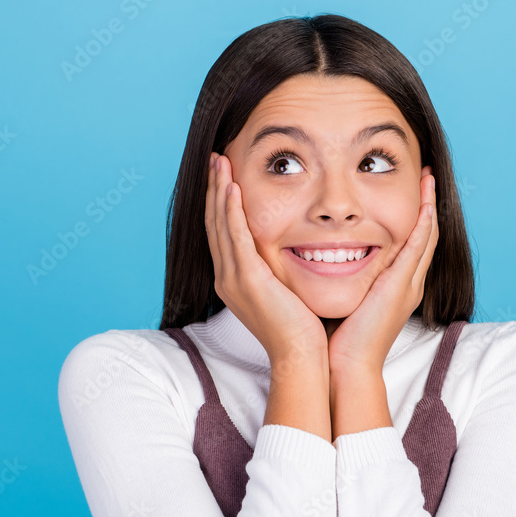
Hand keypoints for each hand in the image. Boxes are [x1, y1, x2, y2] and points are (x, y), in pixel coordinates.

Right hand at [205, 153, 327, 363]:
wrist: (301, 357)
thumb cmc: (301, 329)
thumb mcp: (283, 293)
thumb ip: (278, 270)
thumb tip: (289, 250)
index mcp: (233, 281)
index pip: (221, 232)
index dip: (220, 202)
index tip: (223, 175)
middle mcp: (226, 278)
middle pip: (214, 223)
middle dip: (214, 188)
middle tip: (216, 159)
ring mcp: (232, 279)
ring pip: (219, 225)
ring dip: (219, 190)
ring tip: (220, 162)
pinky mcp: (247, 279)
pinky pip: (235, 237)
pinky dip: (231, 211)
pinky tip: (232, 188)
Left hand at [326, 167, 438, 375]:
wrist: (346, 366)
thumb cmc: (338, 339)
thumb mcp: (343, 299)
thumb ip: (341, 279)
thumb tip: (322, 258)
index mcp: (395, 287)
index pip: (408, 242)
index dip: (412, 215)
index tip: (408, 189)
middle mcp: (407, 283)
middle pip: (424, 234)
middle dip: (426, 203)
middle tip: (425, 174)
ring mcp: (408, 285)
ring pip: (426, 236)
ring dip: (429, 205)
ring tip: (428, 177)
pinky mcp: (402, 287)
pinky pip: (418, 248)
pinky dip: (423, 223)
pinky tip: (424, 202)